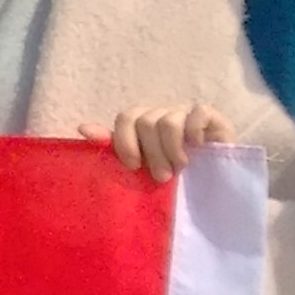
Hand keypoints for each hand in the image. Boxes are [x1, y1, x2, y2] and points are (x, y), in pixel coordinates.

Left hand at [108, 104, 235, 178]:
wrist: (212, 182)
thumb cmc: (172, 173)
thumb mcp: (141, 164)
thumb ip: (114, 147)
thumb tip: (83, 129)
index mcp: (142, 123)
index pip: (125, 118)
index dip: (125, 141)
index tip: (133, 166)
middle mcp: (161, 114)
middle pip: (145, 122)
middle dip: (152, 154)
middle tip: (162, 177)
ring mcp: (185, 112)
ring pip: (168, 121)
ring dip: (172, 150)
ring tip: (180, 169)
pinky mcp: (210, 115)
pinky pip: (197, 113)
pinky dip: (194, 134)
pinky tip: (198, 149)